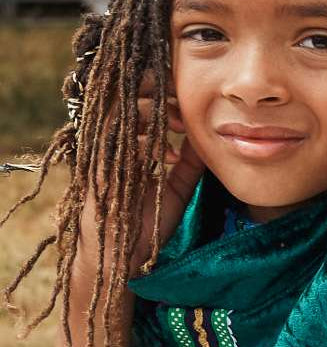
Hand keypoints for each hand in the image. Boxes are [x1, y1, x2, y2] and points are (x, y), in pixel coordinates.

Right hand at [76, 75, 205, 286]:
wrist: (125, 256)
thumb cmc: (148, 223)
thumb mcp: (176, 187)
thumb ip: (187, 163)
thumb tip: (206, 139)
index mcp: (127, 143)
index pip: (136, 100)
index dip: (158, 89)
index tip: (185, 94)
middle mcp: (111, 143)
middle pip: (123, 95)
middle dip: (154, 90)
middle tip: (184, 99)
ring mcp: (103, 154)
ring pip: (119, 112)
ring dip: (152, 112)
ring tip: (181, 124)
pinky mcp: (100, 171)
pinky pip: (116, 141)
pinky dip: (143, 141)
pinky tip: (166, 154)